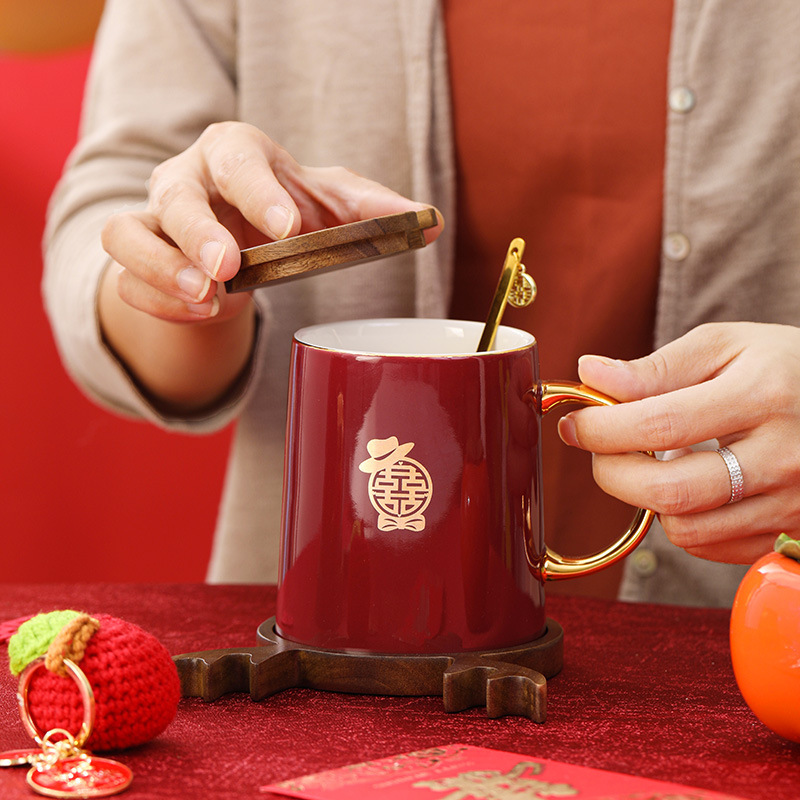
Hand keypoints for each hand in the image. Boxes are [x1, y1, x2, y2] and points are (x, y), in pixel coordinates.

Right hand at [101, 121, 442, 322]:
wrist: (232, 232)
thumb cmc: (281, 207)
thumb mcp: (328, 202)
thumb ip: (372, 209)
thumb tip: (430, 221)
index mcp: (235, 153)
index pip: (239, 160)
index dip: (260, 192)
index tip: (288, 225)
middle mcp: (186, 179)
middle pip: (176, 195)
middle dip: (198, 232)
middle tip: (228, 269)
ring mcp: (155, 219)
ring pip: (130, 235)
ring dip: (163, 272)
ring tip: (209, 300)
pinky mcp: (138, 256)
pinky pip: (127, 279)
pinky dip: (156, 301)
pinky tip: (197, 315)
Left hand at [557, 322, 799, 562]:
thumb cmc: (785, 367)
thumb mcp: (728, 345)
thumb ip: (657, 367)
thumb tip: (590, 375)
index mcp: (765, 394)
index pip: (661, 424)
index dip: (603, 429)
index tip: (575, 424)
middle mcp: (785, 455)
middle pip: (669, 491)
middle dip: (611, 473)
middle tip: (600, 449)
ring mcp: (793, 502)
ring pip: (687, 529)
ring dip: (647, 499)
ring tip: (652, 463)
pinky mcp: (791, 532)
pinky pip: (712, 547)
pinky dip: (683, 521)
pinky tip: (690, 486)